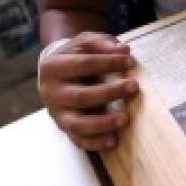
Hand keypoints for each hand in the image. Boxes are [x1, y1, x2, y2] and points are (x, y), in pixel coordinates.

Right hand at [38, 32, 137, 151]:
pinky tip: (114, 140)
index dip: (108, 62)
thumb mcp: (84, 42)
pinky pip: (78, 140)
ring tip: (125, 119)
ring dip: (102, 123)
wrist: (55, 73)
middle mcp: (51, 92)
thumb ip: (101, 43)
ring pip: (77, 124)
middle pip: (81, 96)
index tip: (130, 61)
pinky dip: (96, 143)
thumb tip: (123, 49)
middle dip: (110, 93)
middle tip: (134, 87)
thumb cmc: (76, 55)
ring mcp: (56, 113)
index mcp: (53, 67)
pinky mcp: (64, 128)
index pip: (84, 64)